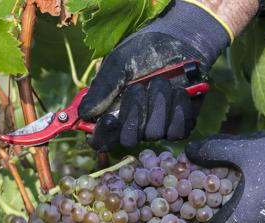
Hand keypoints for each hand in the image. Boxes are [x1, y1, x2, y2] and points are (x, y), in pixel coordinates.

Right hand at [78, 0, 232, 150]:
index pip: (100, 139)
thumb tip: (85, 113)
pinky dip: (178, 108)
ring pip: (154, 133)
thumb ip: (102, 88)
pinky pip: (178, 131)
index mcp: (110, 114)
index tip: (110, 119)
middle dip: (135, 111)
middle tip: (139, 86)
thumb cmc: (142, 52)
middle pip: (129, 139)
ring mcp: (156, 128)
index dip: (104, 134)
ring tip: (161, 80)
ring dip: (159, 103)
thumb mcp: (118, 64)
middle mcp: (132, 126)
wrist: (178, 41)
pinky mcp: (178, 126)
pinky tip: (179, 91)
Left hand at [185, 111, 264, 222]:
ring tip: (239, 188)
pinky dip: (263, 207)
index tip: (190, 219)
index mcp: (243, 217)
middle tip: (212, 196)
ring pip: (253, 222)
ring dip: (243, 209)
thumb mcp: (240, 147)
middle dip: (220, 213)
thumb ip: (210, 151)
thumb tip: (187, 151)